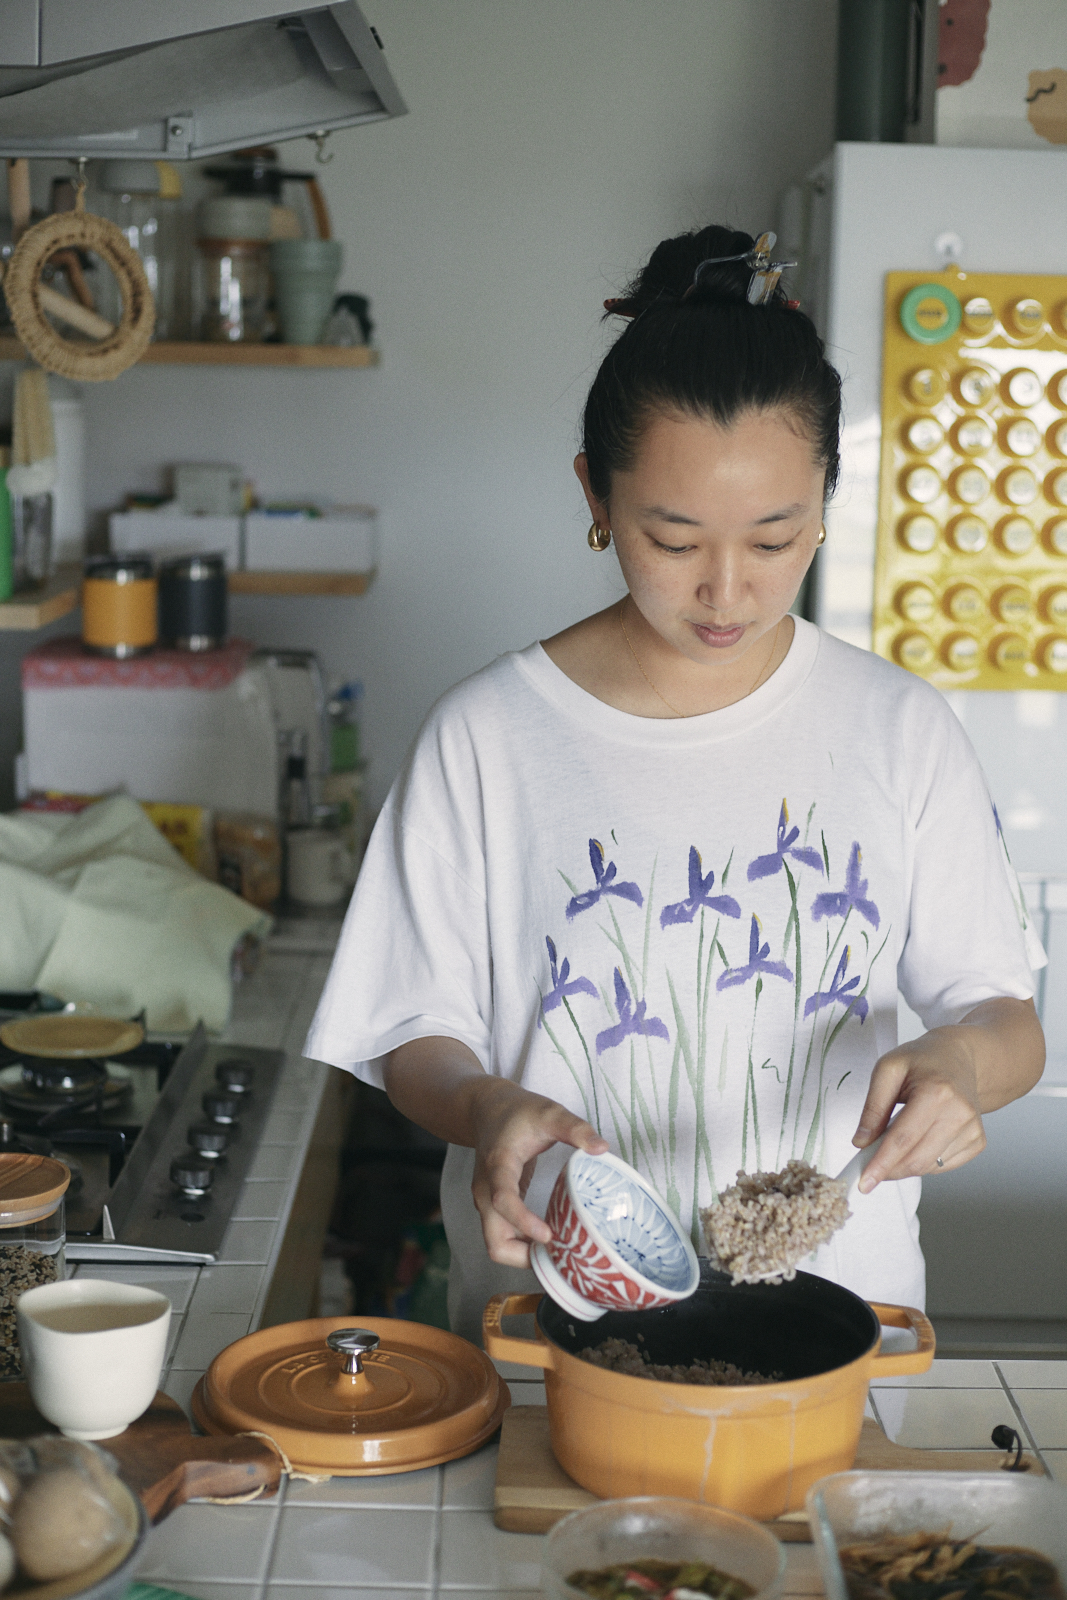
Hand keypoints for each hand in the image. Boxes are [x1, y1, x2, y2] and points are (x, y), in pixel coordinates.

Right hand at [468, 1078, 607, 1266]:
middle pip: (495, 1240)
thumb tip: (602, 1148)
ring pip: (498, 1246)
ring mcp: (487, 1202)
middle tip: (563, 1255)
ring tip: (562, 1253)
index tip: (549, 1236)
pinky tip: (552, 1242)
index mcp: (498, 1165)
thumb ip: (575, 1128)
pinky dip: (524, 1248)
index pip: (502, 1200)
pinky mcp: (494, 1209)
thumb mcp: (549, 1112)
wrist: (487, 1109)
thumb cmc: (518, 1112)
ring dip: (526, 1256)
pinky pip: (504, 1238)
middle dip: (525, 1257)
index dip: (523, 1221)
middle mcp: (486, 1190)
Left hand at [852, 1027, 985, 1192]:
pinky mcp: (977, 1141)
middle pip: (917, 1159)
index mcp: (937, 1092)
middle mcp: (959, 1112)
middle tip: (869, 1166)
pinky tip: (918, 1141)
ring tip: (894, 1143)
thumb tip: (861, 1142)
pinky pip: (942, 1166)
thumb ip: (873, 1107)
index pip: (903, 1139)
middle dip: (888, 1170)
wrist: (959, 1058)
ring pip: (929, 1167)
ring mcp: (972, 1129)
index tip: (865, 1182)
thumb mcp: (887, 1069)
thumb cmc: (922, 1061)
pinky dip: (923, 1162)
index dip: (881, 1163)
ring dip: (904, 1165)